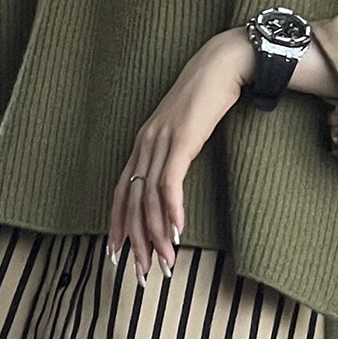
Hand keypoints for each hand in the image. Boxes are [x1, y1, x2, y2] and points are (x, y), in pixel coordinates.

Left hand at [109, 30, 256, 284]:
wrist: (221, 66)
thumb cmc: (207, 98)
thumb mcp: (184, 130)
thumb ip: (174, 153)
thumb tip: (172, 182)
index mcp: (142, 145)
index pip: (121, 193)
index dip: (116, 225)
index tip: (117, 254)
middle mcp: (145, 145)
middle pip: (133, 203)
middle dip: (137, 241)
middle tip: (143, 272)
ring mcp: (161, 142)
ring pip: (150, 198)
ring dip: (158, 234)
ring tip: (167, 261)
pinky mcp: (181, 139)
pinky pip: (170, 182)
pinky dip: (172, 210)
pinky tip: (178, 231)